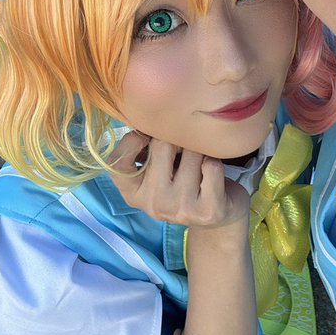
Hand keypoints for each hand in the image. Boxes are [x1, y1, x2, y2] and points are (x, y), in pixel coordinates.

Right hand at [108, 131, 248, 229]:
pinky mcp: (207, 211)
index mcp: (133, 193)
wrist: (217, 215)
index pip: (117, 161)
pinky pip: (212, 166)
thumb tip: (149, 119)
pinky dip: (216, 163)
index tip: (148, 138)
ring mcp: (180, 209)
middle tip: (184, 153)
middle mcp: (152, 204)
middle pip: (162, 145)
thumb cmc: (183, 181)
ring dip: (201, 152)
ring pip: (192, 153)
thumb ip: (145, 147)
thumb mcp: (156, 169)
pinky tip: (213, 176)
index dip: (132, 140)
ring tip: (200, 167)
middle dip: (179, 140)